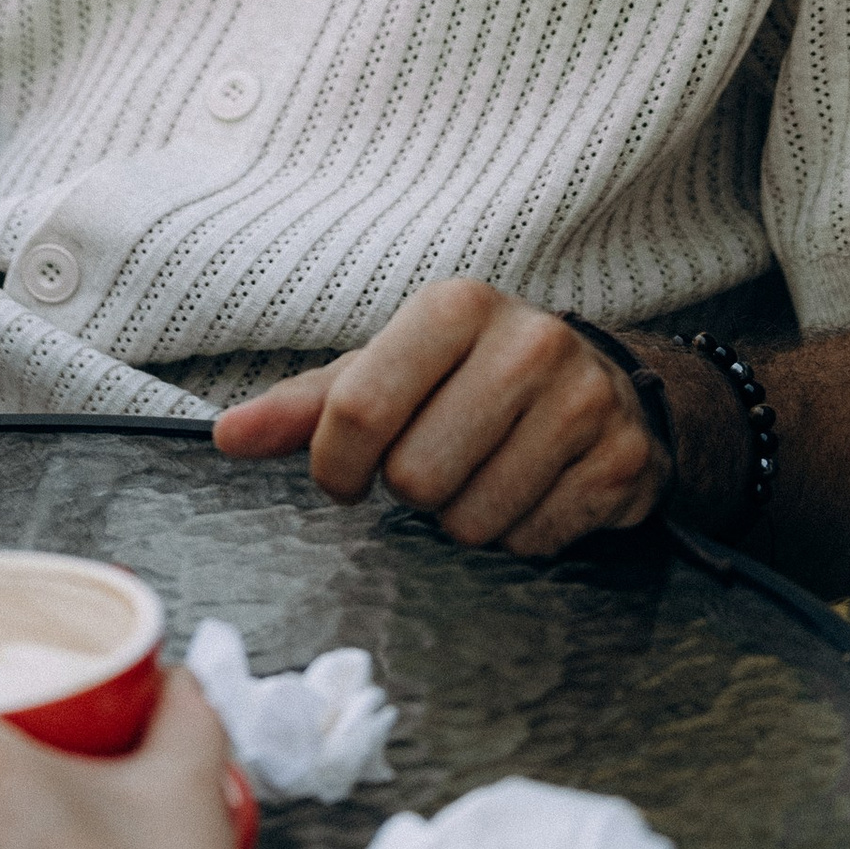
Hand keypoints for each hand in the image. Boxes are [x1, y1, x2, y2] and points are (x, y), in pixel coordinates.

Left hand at [214, 278, 665, 557]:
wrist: (601, 383)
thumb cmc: (468, 378)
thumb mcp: (385, 371)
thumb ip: (305, 406)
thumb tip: (228, 436)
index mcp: (455, 306)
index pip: (357, 409)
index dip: (336, 465)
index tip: (347, 473)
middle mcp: (529, 342)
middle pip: (414, 477)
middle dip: (411, 490)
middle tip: (438, 460)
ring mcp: (584, 401)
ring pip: (472, 522)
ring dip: (463, 518)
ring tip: (486, 472)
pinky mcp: (621, 461)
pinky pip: (531, 542)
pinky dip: (520, 534)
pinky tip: (533, 488)